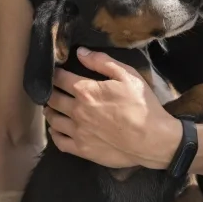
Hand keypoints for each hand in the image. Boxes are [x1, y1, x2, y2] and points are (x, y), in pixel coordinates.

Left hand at [44, 47, 181, 168]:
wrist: (152, 139)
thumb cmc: (142, 105)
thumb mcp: (128, 76)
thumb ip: (102, 62)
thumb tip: (80, 52)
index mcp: (86, 91)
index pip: (60, 78)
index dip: (56, 73)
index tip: (56, 72)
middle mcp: (76, 111)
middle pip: (52, 99)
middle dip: (50, 92)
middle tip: (51, 90)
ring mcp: (77, 132)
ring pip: (53, 120)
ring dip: (50, 111)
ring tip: (52, 108)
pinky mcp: (82, 149)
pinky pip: (59, 141)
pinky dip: (54, 133)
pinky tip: (57, 129)